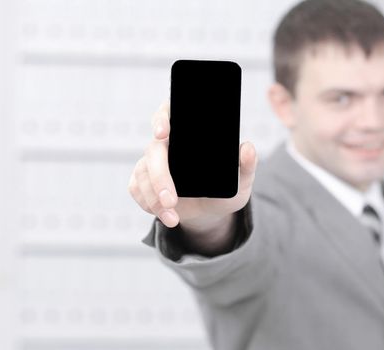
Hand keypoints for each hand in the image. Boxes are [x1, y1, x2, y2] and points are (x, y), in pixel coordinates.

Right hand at [128, 101, 256, 234]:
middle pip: (153, 150)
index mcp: (189, 134)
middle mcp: (167, 144)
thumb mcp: (241, 180)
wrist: (210, 212)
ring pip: (143, 173)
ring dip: (155, 199)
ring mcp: (152, 161)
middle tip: (172, 200)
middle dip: (160, 177)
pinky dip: (149, 205)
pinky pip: (136, 188)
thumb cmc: (225, 189)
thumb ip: (247, 164)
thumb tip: (247, 148)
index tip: (162, 133)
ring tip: (174, 218)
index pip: (171, 113)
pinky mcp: (142, 180)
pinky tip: (167, 215)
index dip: (162, 118)